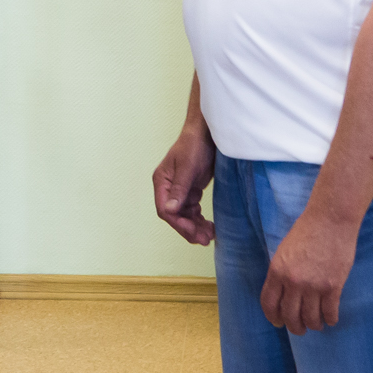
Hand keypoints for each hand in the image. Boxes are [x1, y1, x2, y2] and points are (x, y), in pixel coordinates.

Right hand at [152, 117, 216, 244]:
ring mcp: (179, 189)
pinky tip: (210, 226)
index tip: (194, 233)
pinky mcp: (191, 190)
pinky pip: (193, 210)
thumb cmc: (195, 145)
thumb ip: (179, 190)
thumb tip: (169, 211)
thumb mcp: (188, 168)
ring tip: (210, 236)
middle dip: (188, 229)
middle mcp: (168, 187)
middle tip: (204, 240)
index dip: (178, 224)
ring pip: (184, 215)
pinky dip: (200, 219)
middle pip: (174, 215)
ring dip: (195, 226)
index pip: (164, 210)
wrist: (207, 132)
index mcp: (162, 181)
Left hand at [260, 212, 357, 334]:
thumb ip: (281, 273)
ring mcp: (313, 286)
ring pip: (310, 318)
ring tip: (316, 324)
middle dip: (294, 327)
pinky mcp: (333, 286)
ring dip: (313, 325)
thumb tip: (282, 294)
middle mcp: (293, 282)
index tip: (278, 323)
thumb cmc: (306, 231)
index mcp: (277, 271)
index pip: (269, 303)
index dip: (273, 317)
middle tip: (299, 329)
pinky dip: (330, 319)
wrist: (330, 221)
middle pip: (290, 315)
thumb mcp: (284, 251)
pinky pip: (329, 312)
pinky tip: (330, 319)